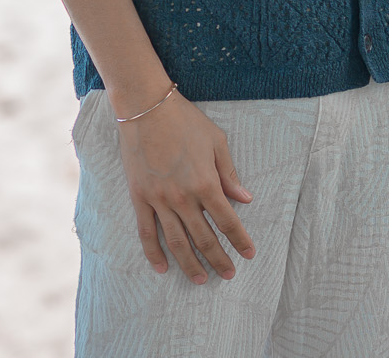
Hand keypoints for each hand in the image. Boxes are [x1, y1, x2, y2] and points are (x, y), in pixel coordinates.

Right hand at [115, 92, 254, 282]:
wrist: (146, 108)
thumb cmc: (185, 121)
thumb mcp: (216, 142)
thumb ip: (229, 173)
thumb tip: (245, 198)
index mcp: (206, 183)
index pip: (227, 220)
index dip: (240, 240)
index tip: (249, 254)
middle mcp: (183, 197)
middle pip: (204, 238)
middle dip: (219, 259)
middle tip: (229, 274)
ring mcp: (159, 200)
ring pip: (177, 242)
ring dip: (190, 264)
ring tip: (201, 280)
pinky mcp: (140, 197)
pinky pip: (146, 232)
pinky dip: (154, 252)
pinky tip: (162, 268)